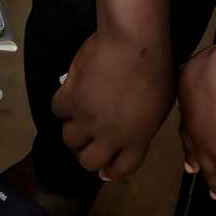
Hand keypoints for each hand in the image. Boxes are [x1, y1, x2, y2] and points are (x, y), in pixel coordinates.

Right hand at [52, 28, 174, 181]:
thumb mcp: (158, 107)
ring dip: (71, 131)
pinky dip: (62, 105)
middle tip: (85, 141)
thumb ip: (143, 126)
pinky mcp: (69, 98)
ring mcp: (87, 118)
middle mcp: (109, 135)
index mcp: (136, 139)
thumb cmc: (157, 71)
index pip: (120, 168)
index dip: (111, 170)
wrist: (134, 45)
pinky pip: (57, 110)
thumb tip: (130, 129)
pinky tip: (68, 96)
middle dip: (86, 154)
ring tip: (74, 118)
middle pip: (88, 161)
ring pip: (68, 139)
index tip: (105, 167)